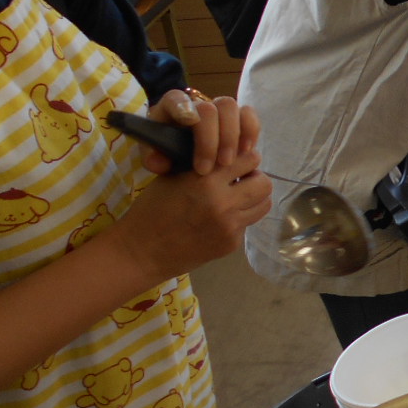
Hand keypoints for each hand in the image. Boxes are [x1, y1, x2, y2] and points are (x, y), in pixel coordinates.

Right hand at [115, 146, 271, 281]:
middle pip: (264, 184)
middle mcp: (223, 203)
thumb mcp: (173, 177)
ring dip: (254, 198)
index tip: (239, 161)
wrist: (142, 251)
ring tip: (238, 198)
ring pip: (263, 205)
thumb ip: (203, 165)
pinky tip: (222, 219)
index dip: (245, 158)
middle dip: (256, 178)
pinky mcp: (231, 244)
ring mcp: (230, 226)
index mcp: (206, 180)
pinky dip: (240, 218)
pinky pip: (247, 224)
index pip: (249, 159)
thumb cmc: (152, 209)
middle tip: (243, 180)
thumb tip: (229, 156)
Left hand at [148, 91, 260, 175]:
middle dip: (212, 138)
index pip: (176, 99)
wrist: (180, 149)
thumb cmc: (166, 150)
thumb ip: (152, 158)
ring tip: (228, 162)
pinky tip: (245, 152)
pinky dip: (250, 132)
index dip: (184, 107)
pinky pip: (249, 115)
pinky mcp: (237, 118)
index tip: (190, 122)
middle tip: (208, 167)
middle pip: (209, 108)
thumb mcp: (153, 155)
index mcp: (171, 109)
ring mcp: (218, 109)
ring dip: (232, 136)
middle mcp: (197, 104)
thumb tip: (161, 164)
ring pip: (231, 108)